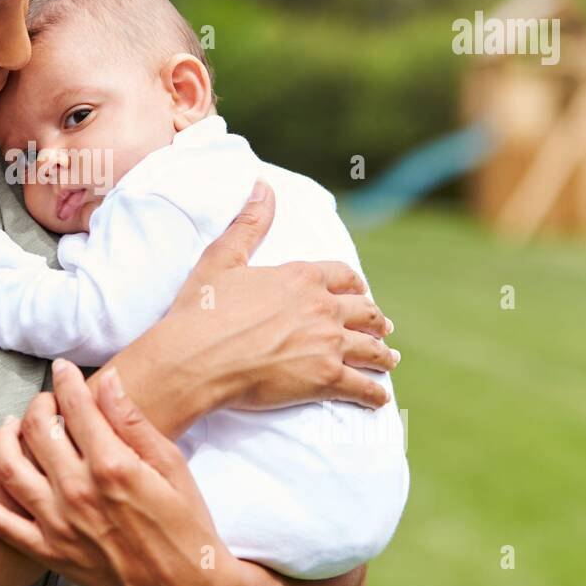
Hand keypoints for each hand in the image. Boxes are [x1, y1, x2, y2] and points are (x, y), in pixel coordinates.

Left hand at [0, 359, 262, 585]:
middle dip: (39, 404)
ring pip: (9, 466)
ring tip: (12, 426)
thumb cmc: (186, 526)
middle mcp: (78, 491)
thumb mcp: (171, 466)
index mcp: (112, 465)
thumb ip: (134, 422)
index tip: (62, 368)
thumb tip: (108, 381)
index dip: (66, 380)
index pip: (76, 407)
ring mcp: (58, 523)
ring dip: (4, 437)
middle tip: (47, 400)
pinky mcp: (47, 551)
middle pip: (38, 429)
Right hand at [164, 178, 396, 411]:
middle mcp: (322, 307)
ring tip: (389, 360)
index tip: (360, 291)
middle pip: (364, 311)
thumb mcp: (222, 258)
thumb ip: (249, 223)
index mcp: (301, 276)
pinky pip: (361, 387)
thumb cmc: (203, 310)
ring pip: (370, 349)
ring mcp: (328, 344)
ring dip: (383, 355)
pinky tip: (378, 398)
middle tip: (384, 328)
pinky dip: (373, 394)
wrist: (197, 358)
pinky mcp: (325, 379)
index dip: (354, 284)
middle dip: (376, 320)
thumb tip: (263, 186)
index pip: (342, 276)